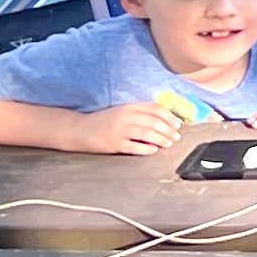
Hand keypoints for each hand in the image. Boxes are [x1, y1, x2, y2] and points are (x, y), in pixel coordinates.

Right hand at [55, 101, 186, 154]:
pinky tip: (153, 150)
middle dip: (169, 130)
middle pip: (154, 122)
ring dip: (161, 139)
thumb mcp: (122, 111)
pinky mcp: (114, 144)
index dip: (170, 117)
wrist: (79, 129)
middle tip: (176, 137)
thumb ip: (140, 113)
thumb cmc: (103, 121)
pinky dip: (147, 149)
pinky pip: (135, 147)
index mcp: (129, 107)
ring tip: (168, 144)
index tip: (178, 124)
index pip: (156, 109)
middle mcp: (125, 116)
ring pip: (148, 134)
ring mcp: (119, 130)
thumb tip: (163, 120)